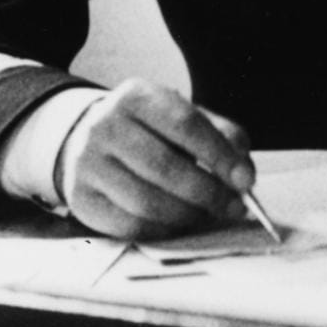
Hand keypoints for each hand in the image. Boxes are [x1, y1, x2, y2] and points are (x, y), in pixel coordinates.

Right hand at [54, 79, 254, 238]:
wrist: (86, 139)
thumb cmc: (149, 130)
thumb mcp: (183, 116)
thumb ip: (221, 135)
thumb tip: (243, 173)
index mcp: (136, 96)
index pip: (184, 124)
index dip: (219, 155)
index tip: (246, 180)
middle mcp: (105, 126)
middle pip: (165, 167)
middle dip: (208, 192)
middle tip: (233, 206)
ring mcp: (87, 163)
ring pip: (147, 202)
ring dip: (187, 215)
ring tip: (207, 214)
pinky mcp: (81, 199)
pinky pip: (129, 225)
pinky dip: (162, 230)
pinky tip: (178, 223)